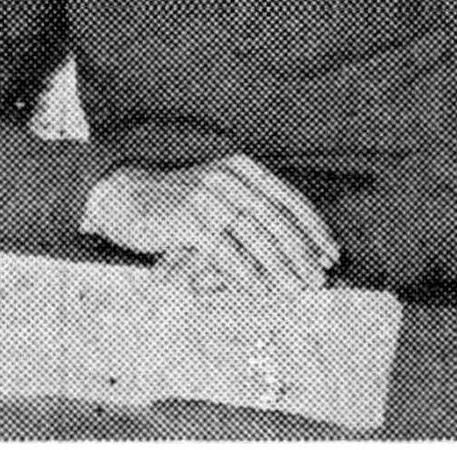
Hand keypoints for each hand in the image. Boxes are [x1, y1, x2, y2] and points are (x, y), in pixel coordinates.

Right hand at [81, 152, 339, 291]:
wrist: (124, 196)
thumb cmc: (179, 202)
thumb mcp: (219, 195)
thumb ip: (251, 211)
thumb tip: (296, 249)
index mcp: (242, 167)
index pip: (288, 197)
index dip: (313, 227)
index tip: (331, 253)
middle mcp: (228, 176)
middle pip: (275, 218)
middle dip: (302, 251)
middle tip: (319, 277)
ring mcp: (207, 196)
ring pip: (254, 235)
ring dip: (279, 265)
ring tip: (296, 288)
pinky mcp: (187, 219)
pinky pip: (224, 250)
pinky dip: (244, 272)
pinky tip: (259, 289)